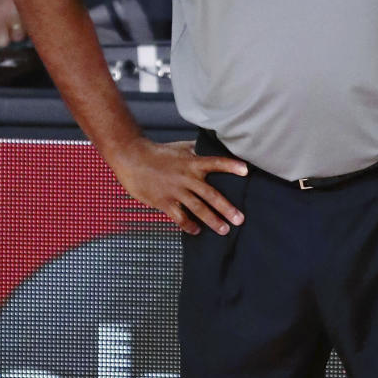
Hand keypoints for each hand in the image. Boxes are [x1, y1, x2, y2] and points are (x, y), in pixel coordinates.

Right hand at [113, 136, 247, 235]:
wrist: (132, 158)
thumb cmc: (157, 153)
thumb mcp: (180, 148)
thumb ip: (197, 150)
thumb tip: (212, 147)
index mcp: (192, 162)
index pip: (215, 163)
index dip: (231, 166)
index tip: (246, 171)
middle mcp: (186, 177)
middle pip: (210, 194)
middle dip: (226, 208)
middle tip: (240, 219)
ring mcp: (176, 191)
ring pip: (198, 208)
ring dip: (212, 220)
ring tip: (224, 230)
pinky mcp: (164, 202)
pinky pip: (179, 217)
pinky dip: (189, 225)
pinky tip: (196, 230)